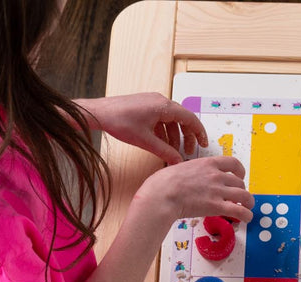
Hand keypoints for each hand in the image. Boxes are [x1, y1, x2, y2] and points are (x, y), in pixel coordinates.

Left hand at [76, 93, 207, 163]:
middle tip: (187, 151)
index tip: (203, 144)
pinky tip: (160, 143)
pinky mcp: (145, 105)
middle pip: (182, 119)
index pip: (190, 118)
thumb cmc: (119, 122)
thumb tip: (178, 161)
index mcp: (164, 106)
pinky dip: (164, 130)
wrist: (98, 112)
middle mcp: (160, 101)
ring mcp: (152, 102)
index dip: (199, 132)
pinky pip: (161, 118)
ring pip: (171, 119)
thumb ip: (165, 151)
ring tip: (172, 150)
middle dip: (186, 136)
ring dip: (174, 135)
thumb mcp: (145, 141)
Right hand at [135, 155, 253, 225]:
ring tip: (248, 208)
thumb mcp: (180, 168)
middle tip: (238, 198)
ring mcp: (218, 190)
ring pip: (244, 195)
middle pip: (239, 182)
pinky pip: (240, 210)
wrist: (162, 194)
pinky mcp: (217, 206)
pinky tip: (247, 218)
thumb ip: (191, 171)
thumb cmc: (163, 182)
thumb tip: (189, 176)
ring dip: (249, 202)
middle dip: (241, 190)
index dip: (240, 171)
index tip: (240, 176)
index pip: (233, 162)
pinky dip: (247, 215)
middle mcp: (216, 175)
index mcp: (208, 163)